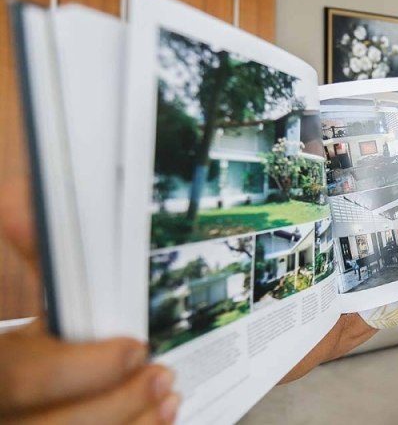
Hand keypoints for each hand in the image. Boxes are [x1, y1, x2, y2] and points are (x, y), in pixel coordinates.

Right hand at [0, 178, 180, 423]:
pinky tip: (153, 421)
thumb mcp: (0, 254)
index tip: (133, 347)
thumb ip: (16, 233)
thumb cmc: (3, 290)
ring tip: (167, 399)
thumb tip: (37, 208)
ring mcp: (12, 423)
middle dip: (113, 406)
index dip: (78, 370)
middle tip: (161, 376)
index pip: (14, 378)